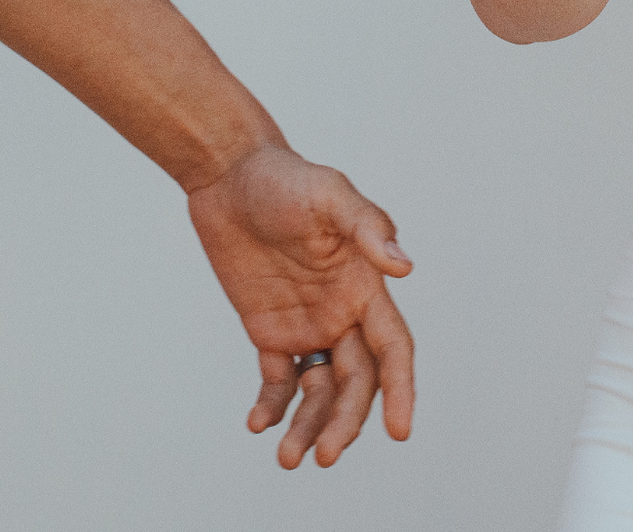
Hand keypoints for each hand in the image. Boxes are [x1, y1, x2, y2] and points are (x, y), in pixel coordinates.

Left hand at [186, 143, 413, 469]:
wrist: (229, 174)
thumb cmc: (286, 178)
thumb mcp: (330, 194)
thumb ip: (366, 227)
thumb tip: (403, 265)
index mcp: (365, 286)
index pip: (393, 349)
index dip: (400, 390)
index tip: (398, 431)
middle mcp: (342, 312)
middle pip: (356, 383)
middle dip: (345, 423)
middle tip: (324, 456)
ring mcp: (306, 323)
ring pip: (318, 391)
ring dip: (309, 427)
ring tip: (289, 458)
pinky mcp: (268, 330)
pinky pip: (277, 380)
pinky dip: (272, 407)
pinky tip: (258, 423)